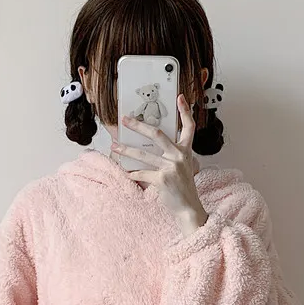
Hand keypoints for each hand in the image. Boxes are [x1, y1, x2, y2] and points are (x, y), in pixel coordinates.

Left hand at [111, 95, 206, 236]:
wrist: (188, 207)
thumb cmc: (182, 187)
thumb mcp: (183, 166)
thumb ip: (172, 154)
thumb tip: (148, 145)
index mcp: (186, 151)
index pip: (189, 127)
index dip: (185, 111)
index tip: (179, 97)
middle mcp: (179, 156)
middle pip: (157, 134)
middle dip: (139, 125)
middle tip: (125, 120)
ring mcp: (171, 167)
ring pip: (144, 154)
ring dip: (126, 150)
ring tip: (114, 146)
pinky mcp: (162, 180)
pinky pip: (141, 174)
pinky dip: (132, 174)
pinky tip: (124, 172)